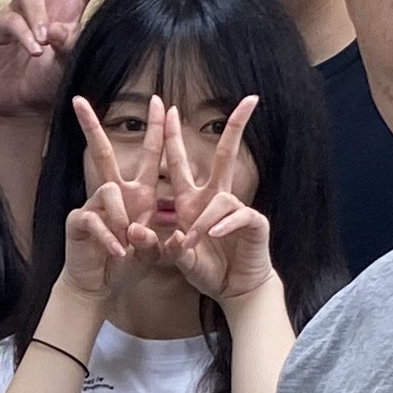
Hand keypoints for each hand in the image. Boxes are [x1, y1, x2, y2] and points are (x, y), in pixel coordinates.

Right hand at [0, 0, 134, 126]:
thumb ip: (70, 45)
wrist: (22, 104)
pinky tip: (33, 50)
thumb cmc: (51, 83)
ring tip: (43, 43)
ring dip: (37, 14)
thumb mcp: (72, 64)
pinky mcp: (1, 23)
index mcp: (71, 5)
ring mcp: (22, 8)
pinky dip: (24, 33)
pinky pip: (12, 17)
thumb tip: (55, 29)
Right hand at [59, 91, 170, 296]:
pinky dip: (110, 238)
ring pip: (108, 191)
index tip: (160, 101)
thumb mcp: (154, 252)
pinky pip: (96, 220)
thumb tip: (154, 232)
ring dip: (121, 216)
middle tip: (78, 101)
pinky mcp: (78, 222)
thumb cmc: (127, 264)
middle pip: (102, 152)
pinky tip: (119, 252)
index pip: (148, 154)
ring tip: (127, 242)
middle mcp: (113, 193)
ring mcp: (93, 205)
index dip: (155, 128)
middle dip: (91, 126)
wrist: (99, 287)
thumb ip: (162, 242)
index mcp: (137, 193)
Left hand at [154, 90, 268, 305]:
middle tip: (248, 101)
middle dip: (235, 128)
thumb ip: (160, 245)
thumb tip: (138, 234)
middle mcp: (216, 199)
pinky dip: (222, 226)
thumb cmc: (207, 270)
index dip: (174, 137)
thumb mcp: (177, 257)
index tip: (170, 108)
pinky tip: (212, 237)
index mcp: (193, 201)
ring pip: (220, 200)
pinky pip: (237, 217)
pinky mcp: (254, 224)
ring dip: (203, 220)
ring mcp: (237, 209)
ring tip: (191, 242)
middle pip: (225, 156)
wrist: (234, 291)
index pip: (181, 162)